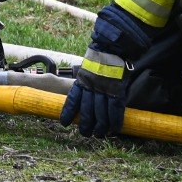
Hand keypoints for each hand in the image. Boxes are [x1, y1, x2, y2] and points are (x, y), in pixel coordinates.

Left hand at [59, 3, 151, 136]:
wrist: (114, 46)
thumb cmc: (100, 57)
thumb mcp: (87, 68)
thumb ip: (86, 81)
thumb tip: (84, 94)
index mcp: (82, 81)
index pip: (72, 101)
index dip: (68, 113)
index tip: (64, 123)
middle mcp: (92, 88)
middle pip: (86, 112)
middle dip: (85, 125)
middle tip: (86, 134)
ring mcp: (105, 90)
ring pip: (101, 114)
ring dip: (100, 128)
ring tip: (99, 135)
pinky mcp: (118, 91)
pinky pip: (115, 111)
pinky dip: (115, 122)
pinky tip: (114, 130)